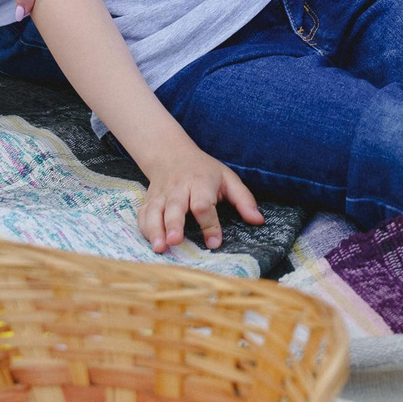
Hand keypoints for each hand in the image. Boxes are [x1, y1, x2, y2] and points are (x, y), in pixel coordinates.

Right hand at [137, 145, 262, 253]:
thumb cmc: (205, 171)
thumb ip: (244, 200)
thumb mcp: (228, 178)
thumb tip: (258, 220)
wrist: (172, 154)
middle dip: (174, 225)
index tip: (214, 243)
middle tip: (175, 242)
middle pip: (175, 207)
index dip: (209, 224)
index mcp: (201, 183)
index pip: (203, 204)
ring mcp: (161, 195)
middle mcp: (179, 189)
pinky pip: (143, 214)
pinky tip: (151, 242)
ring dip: (155, 230)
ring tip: (160, 248)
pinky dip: (144, 228)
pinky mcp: (149, 200)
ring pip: (155, 212)